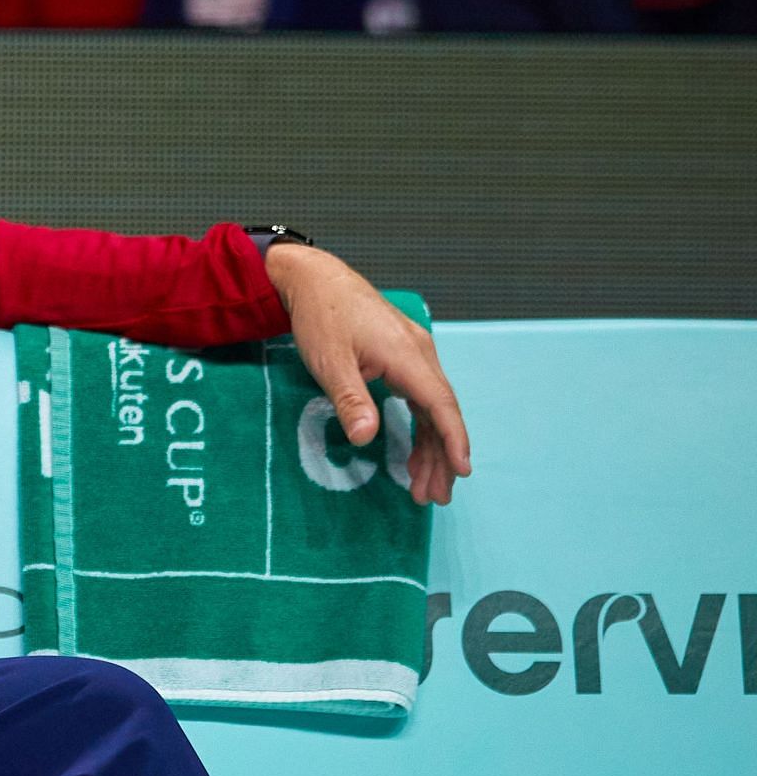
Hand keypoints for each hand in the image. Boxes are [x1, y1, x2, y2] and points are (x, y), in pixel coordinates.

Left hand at [265, 245, 471, 506]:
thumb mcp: (330, 361)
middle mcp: (420, 354)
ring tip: (423, 486)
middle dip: (442, 457)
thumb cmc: (321, 316)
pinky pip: (420, 397)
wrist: (314, 278)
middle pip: (441, 412)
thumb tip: (365, 438)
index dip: (453, 440)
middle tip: (434, 496)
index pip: (440, 405)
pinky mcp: (402, 356)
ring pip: (432, 407)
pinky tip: (415, 453)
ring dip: (431, 447)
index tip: (461, 472)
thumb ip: (349, 399)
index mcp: (408, 355)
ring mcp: (413, 354)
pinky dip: (421, 427)